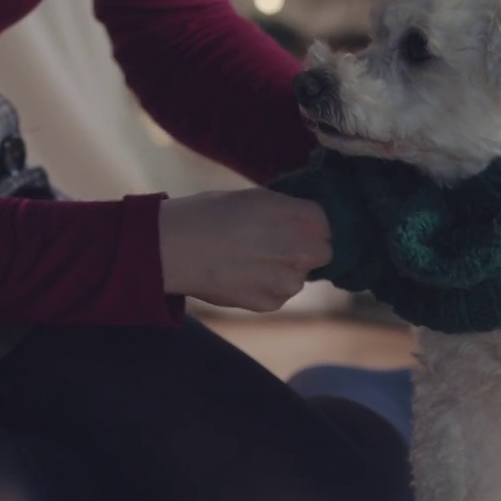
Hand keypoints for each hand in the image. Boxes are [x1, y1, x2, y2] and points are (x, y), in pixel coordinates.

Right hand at [157, 188, 331, 311]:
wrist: (174, 248)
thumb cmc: (209, 214)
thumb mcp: (255, 198)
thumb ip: (287, 211)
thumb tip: (303, 221)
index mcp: (299, 217)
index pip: (326, 223)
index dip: (309, 225)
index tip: (293, 226)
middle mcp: (300, 250)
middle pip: (323, 252)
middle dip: (305, 249)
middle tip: (275, 245)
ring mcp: (287, 281)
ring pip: (301, 277)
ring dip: (285, 271)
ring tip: (250, 261)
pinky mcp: (271, 303)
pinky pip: (280, 295)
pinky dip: (267, 288)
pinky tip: (242, 276)